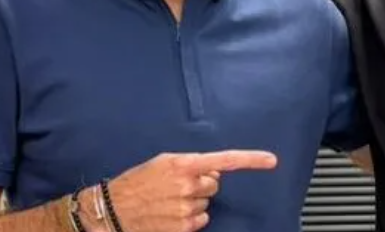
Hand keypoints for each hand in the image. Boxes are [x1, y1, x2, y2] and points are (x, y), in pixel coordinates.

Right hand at [105, 150, 277, 231]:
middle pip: (214, 184)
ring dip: (192, 202)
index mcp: (183, 164)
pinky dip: (189, 218)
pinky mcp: (184, 227)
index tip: (271, 161)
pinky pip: (201, 220)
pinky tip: (170, 214)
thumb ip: (191, 164)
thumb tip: (215, 172)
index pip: (225, 160)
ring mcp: (186, 208)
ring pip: (206, 203)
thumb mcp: (162, 163)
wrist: (113, 210)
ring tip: (168, 201)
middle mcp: (188, 185)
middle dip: (201, 185)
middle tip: (177, 187)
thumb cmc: (137, 183)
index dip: (251, 160)